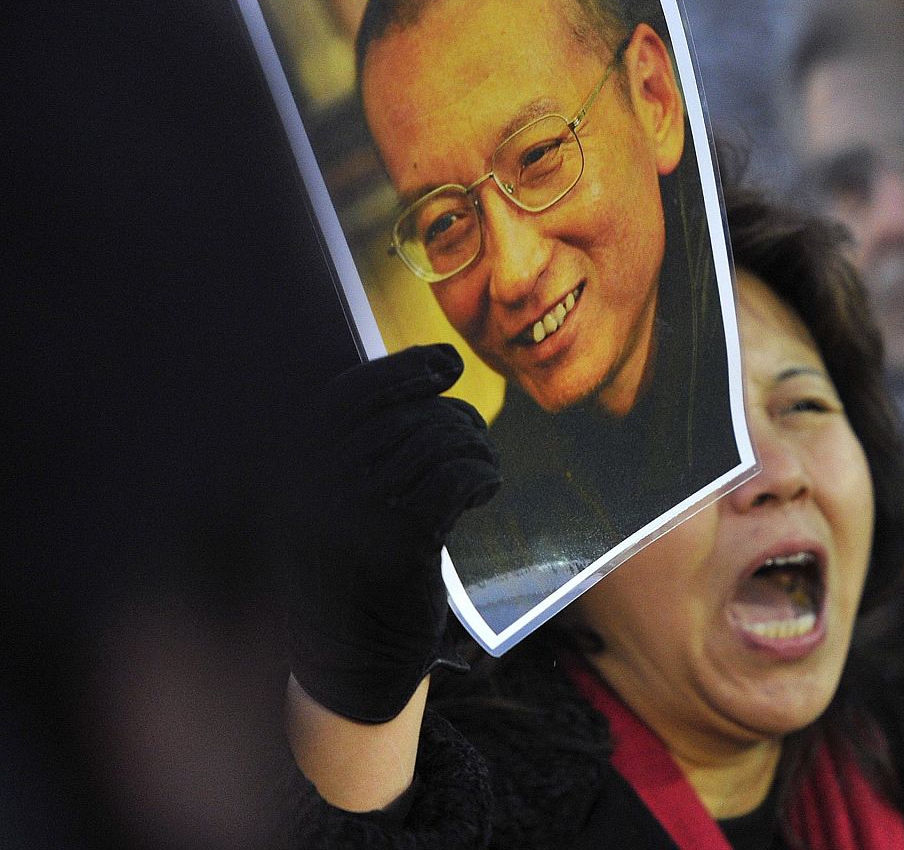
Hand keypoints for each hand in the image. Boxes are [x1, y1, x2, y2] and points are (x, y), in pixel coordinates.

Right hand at [284, 343, 499, 721]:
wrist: (352, 666)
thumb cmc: (353, 574)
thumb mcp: (334, 503)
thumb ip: (361, 447)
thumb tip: (427, 371)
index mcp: (291, 469)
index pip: (352, 393)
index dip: (405, 370)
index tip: (448, 365)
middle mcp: (313, 485)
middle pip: (408, 415)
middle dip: (454, 419)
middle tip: (476, 442)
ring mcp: (353, 514)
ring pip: (438, 440)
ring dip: (474, 447)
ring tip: (481, 468)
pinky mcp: (398, 544)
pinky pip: (457, 476)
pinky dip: (482, 474)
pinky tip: (485, 489)